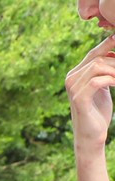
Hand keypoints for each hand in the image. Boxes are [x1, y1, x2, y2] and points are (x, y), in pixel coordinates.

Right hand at [69, 34, 114, 148]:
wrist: (91, 135)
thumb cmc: (98, 110)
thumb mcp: (103, 87)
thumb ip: (104, 72)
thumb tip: (113, 53)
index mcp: (75, 74)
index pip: (93, 53)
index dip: (108, 45)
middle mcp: (70, 79)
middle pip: (97, 59)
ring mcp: (73, 89)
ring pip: (97, 67)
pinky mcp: (79, 99)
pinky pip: (96, 81)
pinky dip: (110, 80)